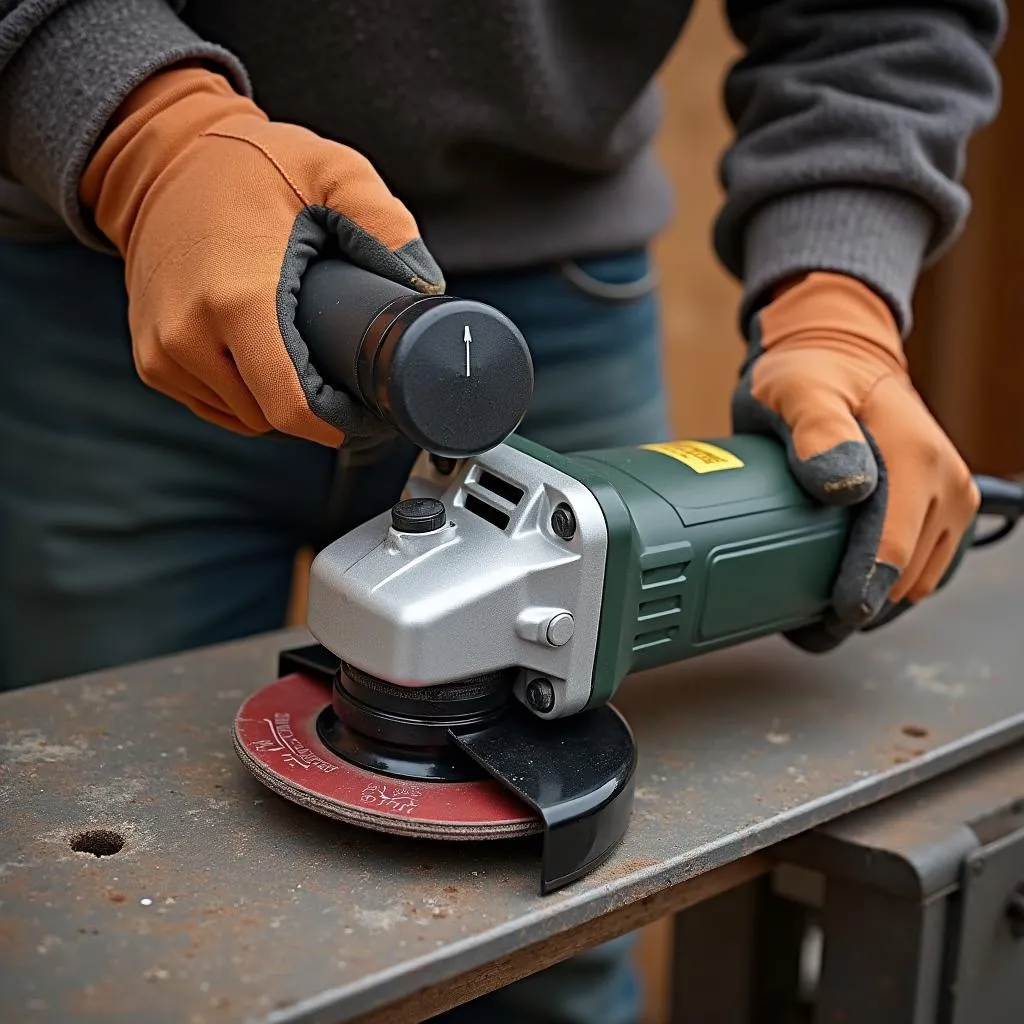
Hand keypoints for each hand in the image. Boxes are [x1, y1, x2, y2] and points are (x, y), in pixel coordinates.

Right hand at [80, 64, 443, 445]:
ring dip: (278, 401)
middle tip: (343, 373)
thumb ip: (386, 224)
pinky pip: (215, 405)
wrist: (161, 155)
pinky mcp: (150, 359)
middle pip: (272, 419)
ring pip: (244, 417)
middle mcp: (189, 335)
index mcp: (238, 300)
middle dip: (316, 408)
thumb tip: (426, 287)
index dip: (338, 422)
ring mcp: (163, 352)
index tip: (366, 410)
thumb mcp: (332, 171)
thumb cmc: (249, 163)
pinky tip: (263, 357)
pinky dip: (245, 394)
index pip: (292, 408)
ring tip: (301, 353)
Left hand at [732, 272, 978, 643]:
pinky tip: (849, 587)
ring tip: (821, 610)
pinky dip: (888, 583)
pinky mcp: (942, 506)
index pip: (893, 546)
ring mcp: (949, 495)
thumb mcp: (799, 389)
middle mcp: (946, 479)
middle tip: (808, 621)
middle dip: (861, 603)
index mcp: (916, 456)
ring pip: (917, 578)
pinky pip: (921, 565)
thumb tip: (845, 484)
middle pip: (907, 573)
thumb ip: (816, 428)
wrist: (837, 356)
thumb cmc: (812, 373)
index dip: (860, 590)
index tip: (829, 618)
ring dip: (876, 599)